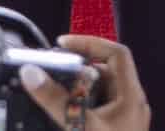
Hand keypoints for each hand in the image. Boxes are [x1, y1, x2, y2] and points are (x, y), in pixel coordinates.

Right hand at [18, 34, 150, 130]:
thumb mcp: (79, 126)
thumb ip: (55, 100)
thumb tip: (33, 75)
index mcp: (132, 98)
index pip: (117, 54)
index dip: (91, 42)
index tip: (64, 43)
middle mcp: (131, 107)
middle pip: (105, 74)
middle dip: (78, 72)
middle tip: (53, 74)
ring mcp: (124, 123)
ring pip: (98, 95)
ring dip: (76, 93)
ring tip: (55, 98)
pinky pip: (95, 112)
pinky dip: (78, 110)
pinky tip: (62, 116)